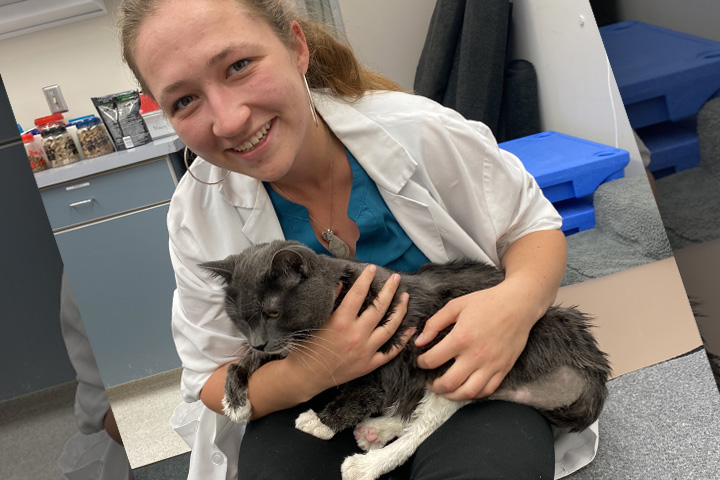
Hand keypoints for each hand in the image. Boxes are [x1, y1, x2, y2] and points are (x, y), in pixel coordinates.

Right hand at [286, 265, 412, 395]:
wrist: (307, 375)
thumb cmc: (309, 346)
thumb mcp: (316, 319)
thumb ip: (331, 299)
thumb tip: (342, 281)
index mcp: (340, 322)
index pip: (358, 294)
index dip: (366, 278)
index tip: (372, 268)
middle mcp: (356, 335)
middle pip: (379, 308)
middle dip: (389, 290)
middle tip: (396, 278)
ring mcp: (365, 351)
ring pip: (390, 328)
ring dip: (399, 311)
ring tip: (405, 297)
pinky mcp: (369, 364)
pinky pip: (391, 352)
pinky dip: (403, 340)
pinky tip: (411, 328)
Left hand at [415, 283, 534, 400]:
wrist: (518, 305)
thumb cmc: (486, 302)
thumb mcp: (456, 306)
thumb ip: (435, 323)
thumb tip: (419, 341)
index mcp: (461, 338)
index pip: (433, 360)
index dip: (421, 363)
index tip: (420, 362)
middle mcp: (476, 355)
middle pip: (449, 383)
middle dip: (434, 387)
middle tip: (430, 383)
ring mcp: (491, 365)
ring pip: (468, 392)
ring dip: (452, 396)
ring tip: (445, 391)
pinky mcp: (504, 369)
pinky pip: (487, 390)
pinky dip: (474, 394)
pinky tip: (465, 389)